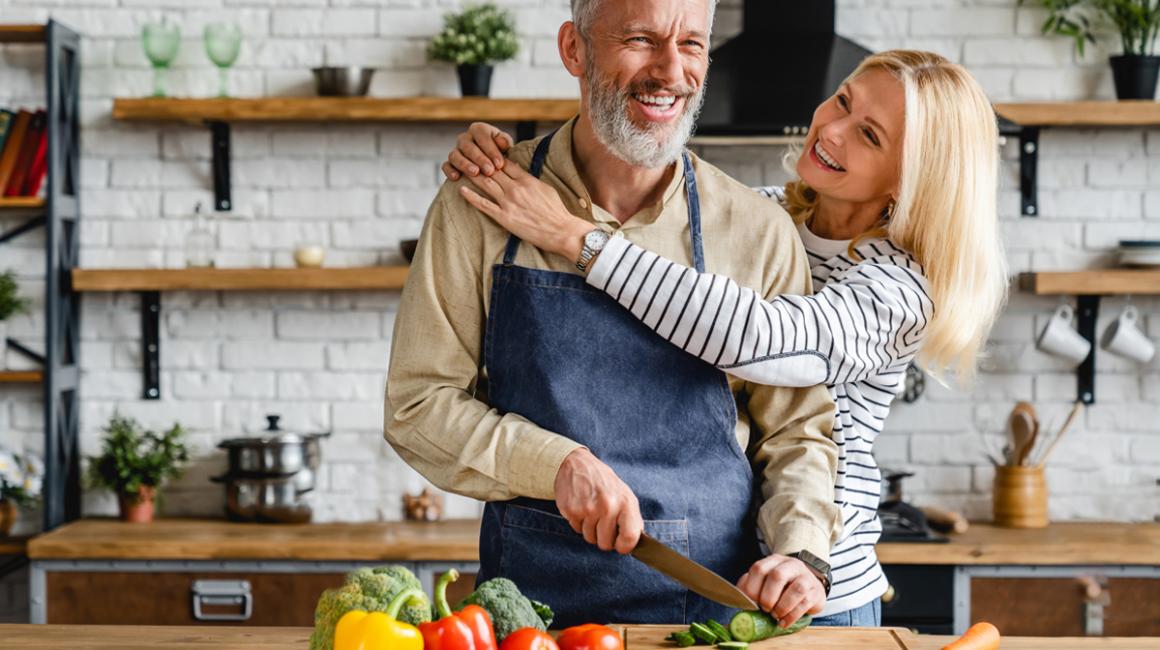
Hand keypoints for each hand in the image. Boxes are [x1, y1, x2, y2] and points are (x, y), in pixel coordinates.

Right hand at [442, 122, 512, 179]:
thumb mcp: (506, 146)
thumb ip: (505, 142)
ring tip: (475, 173)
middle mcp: (465, 138)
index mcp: (479, 130)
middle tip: (489, 171)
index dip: (490, 149)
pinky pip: (446, 165)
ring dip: (464, 164)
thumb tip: (502, 142)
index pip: (481, 134)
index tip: (499, 164)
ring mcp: (456, 151)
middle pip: (467, 145)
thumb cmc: (501, 154)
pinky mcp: (450, 164)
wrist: (494, 165)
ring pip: (455, 155)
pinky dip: (449, 171)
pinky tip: (456, 178)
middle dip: (479, 158)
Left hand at [458, 161, 590, 261]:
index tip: (485, 154)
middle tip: (468, 157)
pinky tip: (462, 190)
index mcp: (527, 180)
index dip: (493, 157)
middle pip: (492, 170)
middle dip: (479, 162)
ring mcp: (509, 203)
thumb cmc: (556, 211)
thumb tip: (521, 173)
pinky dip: (472, 197)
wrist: (561, 231)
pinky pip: (484, 205)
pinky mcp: (504, 217)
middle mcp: (516, 188)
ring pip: (486, 184)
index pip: (505, 163)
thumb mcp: (546, 189)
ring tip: (462, 169)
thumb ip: (531, 180)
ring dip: (473, 175)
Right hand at [554, 448, 643, 554]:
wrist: (577, 464)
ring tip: (591, 511)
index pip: (630, 537)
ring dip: (590, 529)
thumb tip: (634, 541)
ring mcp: (588, 509)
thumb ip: (631, 518)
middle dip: (603, 538)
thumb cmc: (603, 481)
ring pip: (589, 538)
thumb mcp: (624, 494)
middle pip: (606, 544)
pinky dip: (578, 522)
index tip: (620, 544)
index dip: (624, 546)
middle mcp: (607, 506)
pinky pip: (576, 530)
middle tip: (602, 522)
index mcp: (625, 502)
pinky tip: (581, 507)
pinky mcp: (571, 510)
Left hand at [736, 555, 826, 627]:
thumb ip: (751, 586)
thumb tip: (738, 597)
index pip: (759, 568)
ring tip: (775, 616)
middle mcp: (790, 565)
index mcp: (773, 561)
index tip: (750, 603)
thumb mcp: (766, 582)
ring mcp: (805, 576)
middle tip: (765, 609)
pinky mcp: (816, 591)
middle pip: (777, 576)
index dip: (751, 588)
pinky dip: (792, 616)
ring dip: (782, 606)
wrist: (810, 586)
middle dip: (767, 597)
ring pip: (796, 589)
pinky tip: (784, 622)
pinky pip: (805, 603)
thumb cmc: (783, 587)